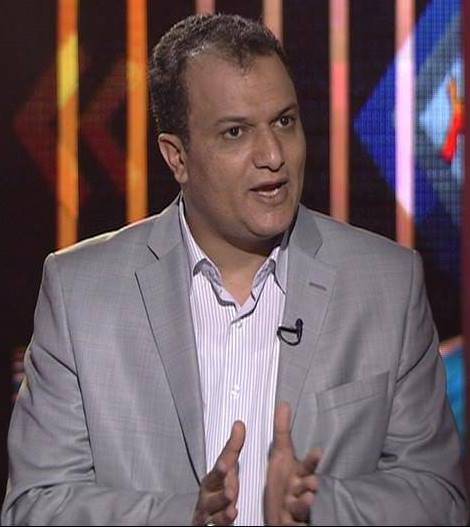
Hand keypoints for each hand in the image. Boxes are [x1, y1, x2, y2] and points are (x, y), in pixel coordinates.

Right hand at [192, 421, 245, 525]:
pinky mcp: (209, 524)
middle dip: (221, 488)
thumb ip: (234, 447)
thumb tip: (239, 424)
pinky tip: (231, 516)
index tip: (226, 466)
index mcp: (212, 477)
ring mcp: (207, 510)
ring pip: (212, 508)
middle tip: (230, 489)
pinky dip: (221, 522)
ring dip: (221, 507)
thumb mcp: (228, 467)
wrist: (207, 514)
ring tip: (231, 506)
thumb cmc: (219, 488)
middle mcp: (207, 493)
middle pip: (212, 490)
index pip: (219, 468)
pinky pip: (214, 524)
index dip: (222, 467)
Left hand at [264, 402, 320, 525]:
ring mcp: (296, 509)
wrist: (280, 513)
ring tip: (306, 498)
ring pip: (302, 507)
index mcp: (298, 475)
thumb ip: (282, 432)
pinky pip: (293, 525)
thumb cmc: (283, 481)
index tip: (318, 451)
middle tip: (312, 482)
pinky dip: (294, 525)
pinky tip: (294, 523)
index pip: (307, 465)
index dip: (312, 460)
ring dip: (304, 504)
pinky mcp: (290, 524)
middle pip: (308, 486)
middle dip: (310, 483)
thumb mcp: (280, 456)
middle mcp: (300, 491)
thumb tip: (284, 404)